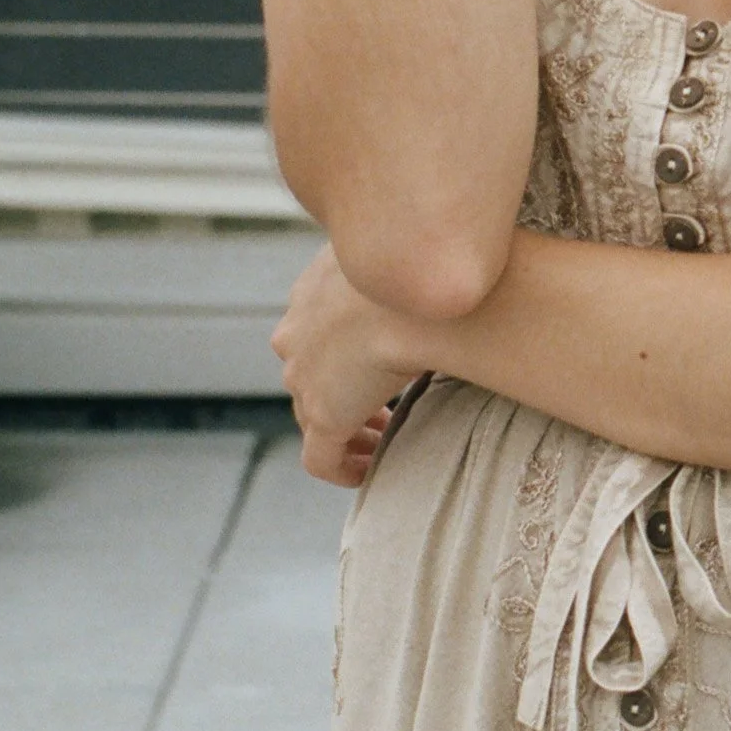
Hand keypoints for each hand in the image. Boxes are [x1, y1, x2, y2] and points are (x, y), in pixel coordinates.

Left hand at [272, 243, 431, 486]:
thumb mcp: (399, 259)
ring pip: (312, 417)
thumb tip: (434, 272)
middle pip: (308, 375)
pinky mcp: (324, 416)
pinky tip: (371, 471)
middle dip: (343, 394)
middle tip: (383, 409)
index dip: (344, 355)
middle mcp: (296, 336)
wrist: (409, 287)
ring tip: (383, 442)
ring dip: (347, 432)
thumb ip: (399, 272)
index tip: (376, 366)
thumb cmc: (418, 266)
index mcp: (311, 293)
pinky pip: (322, 460)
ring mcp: (305, 379)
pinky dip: (343, 469)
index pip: (314, 332)